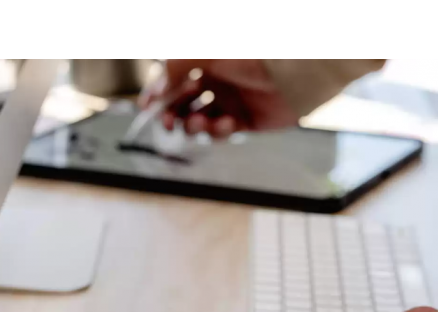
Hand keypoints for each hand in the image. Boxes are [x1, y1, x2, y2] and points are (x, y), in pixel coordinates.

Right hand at [139, 59, 298, 137]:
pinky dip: (218, 132)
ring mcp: (229, 101)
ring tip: (199, 122)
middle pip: (182, 104)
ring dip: (193, 125)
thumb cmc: (252, 55)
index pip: (172, 80)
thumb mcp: (205, 53)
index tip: (146, 107)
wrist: (291, 74)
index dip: (157, 94)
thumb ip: (175, 66)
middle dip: (172, 115)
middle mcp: (215, 81)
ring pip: (199, 121)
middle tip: (169, 122)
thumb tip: (156, 86)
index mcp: (204, 62)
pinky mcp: (244, 121)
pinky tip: (226, 123)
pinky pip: (221, 133)